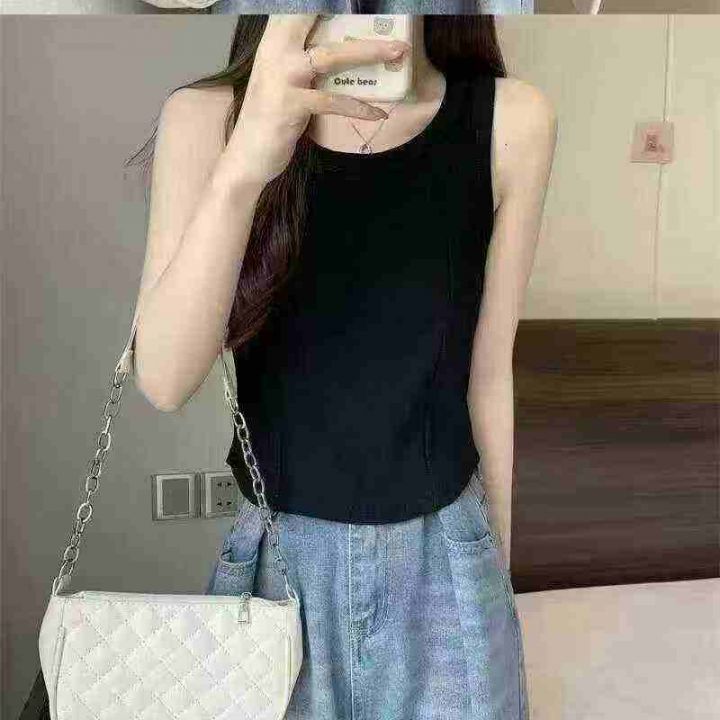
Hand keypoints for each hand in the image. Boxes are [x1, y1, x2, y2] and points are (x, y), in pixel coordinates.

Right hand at [220, 15, 410, 185]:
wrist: (246, 156)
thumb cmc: (271, 116)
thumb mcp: (284, 78)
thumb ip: (305, 57)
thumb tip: (344, 44)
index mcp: (274, 39)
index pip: (298, 6)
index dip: (321, 1)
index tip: (356, 1)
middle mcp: (275, 50)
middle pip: (312, 14)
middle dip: (349, 10)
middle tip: (386, 11)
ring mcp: (282, 77)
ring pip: (331, 55)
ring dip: (369, 52)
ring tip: (398, 51)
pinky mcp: (291, 105)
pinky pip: (333, 102)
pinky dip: (358, 107)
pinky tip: (378, 113)